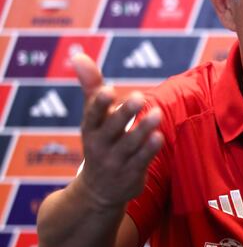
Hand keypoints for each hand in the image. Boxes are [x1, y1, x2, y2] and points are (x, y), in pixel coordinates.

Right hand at [72, 53, 163, 207]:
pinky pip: (142, 161)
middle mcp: (100, 145)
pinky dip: (149, 149)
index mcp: (90, 129)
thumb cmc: (99, 142)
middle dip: (124, 113)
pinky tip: (160, 136)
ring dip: (143, 129)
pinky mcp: (131, 173)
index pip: (92, 115)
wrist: (98, 191)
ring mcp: (116, 161)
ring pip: (130, 145)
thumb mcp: (92, 117)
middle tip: (139, 96)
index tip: (108, 90)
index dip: (98, 104)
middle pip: (112, 129)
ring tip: (157, 113)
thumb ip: (90, 86)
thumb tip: (78, 55)